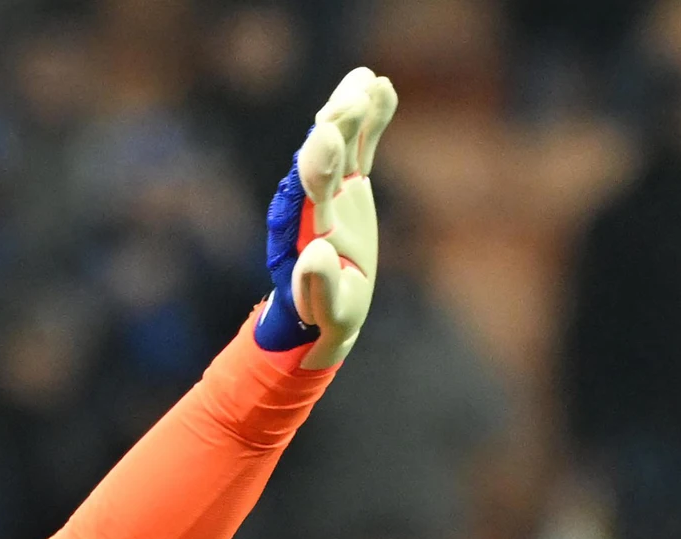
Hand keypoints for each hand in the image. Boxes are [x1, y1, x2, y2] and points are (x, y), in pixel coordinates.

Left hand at [253, 67, 397, 369]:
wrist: (325, 305)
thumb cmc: (325, 314)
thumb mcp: (327, 310)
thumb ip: (319, 285)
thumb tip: (317, 253)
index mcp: (299, 233)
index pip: (302, 193)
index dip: (314, 164)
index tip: (323, 136)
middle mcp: (311, 204)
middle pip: (319, 160)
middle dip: (335, 130)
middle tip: (348, 101)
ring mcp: (331, 189)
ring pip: (340, 145)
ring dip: (350, 114)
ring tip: (364, 82)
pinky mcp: (351, 184)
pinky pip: (362, 146)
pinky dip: (371, 120)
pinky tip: (380, 85)